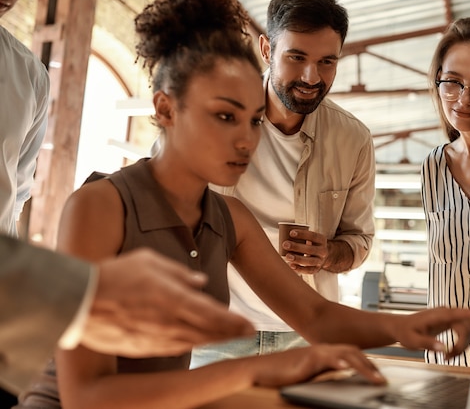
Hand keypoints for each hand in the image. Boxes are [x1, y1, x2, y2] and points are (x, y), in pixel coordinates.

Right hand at [81, 248, 254, 356]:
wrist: (78, 301)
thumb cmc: (113, 275)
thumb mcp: (149, 261)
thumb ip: (178, 272)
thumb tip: (200, 281)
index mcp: (173, 298)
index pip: (213, 314)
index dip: (234, 322)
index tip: (250, 326)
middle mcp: (169, 322)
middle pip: (208, 332)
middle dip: (231, 333)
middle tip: (248, 334)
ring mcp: (156, 338)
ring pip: (193, 342)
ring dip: (213, 340)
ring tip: (229, 337)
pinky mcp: (143, 347)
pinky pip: (173, 347)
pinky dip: (190, 344)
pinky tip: (198, 341)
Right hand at [249, 344, 385, 386]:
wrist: (260, 369)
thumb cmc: (282, 373)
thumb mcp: (309, 374)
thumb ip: (325, 373)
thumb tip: (341, 379)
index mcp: (325, 353)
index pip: (352, 355)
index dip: (367, 364)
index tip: (379, 376)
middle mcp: (323, 350)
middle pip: (353, 352)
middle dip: (371, 366)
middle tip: (383, 380)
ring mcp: (316, 352)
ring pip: (345, 354)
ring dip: (363, 366)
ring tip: (376, 379)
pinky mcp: (307, 359)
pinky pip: (326, 358)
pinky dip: (338, 361)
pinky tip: (347, 367)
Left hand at [283, 232, 352, 273]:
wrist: (323, 257)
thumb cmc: (312, 244)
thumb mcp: (312, 238)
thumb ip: (302, 236)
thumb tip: (284, 233)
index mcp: (322, 240)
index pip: (313, 236)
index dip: (302, 234)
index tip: (291, 233)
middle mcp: (323, 251)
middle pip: (310, 249)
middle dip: (296, 247)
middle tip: (285, 244)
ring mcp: (320, 261)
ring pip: (309, 261)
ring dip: (297, 259)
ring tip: (287, 256)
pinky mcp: (316, 269)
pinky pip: (308, 270)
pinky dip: (299, 269)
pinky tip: (291, 265)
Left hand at [394, 307, 469, 358]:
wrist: (400, 327)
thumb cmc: (405, 332)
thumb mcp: (412, 341)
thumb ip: (427, 343)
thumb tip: (443, 347)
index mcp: (436, 315)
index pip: (456, 313)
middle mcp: (444, 313)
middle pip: (466, 326)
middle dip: (463, 343)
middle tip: (449, 356)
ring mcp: (448, 317)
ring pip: (467, 329)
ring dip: (463, 345)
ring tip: (448, 355)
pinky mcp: (449, 321)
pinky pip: (463, 331)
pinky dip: (461, 343)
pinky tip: (450, 351)